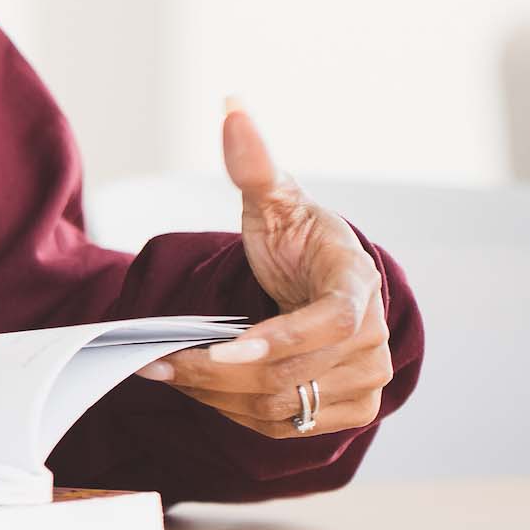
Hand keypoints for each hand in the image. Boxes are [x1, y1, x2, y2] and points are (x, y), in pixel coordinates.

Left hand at [135, 98, 393, 438]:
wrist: (323, 281)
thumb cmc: (298, 237)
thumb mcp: (274, 199)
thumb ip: (254, 161)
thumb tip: (231, 104)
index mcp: (358, 287)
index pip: (327, 324)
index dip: (277, 341)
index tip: (220, 351)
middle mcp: (373, 342)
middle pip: (289, 374)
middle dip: (214, 372)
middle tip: (156, 360)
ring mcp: (365, 382)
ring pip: (281, 405)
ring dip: (215, 395)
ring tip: (164, 370)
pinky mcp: (348, 411)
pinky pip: (284, 425)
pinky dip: (233, 411)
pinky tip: (199, 387)